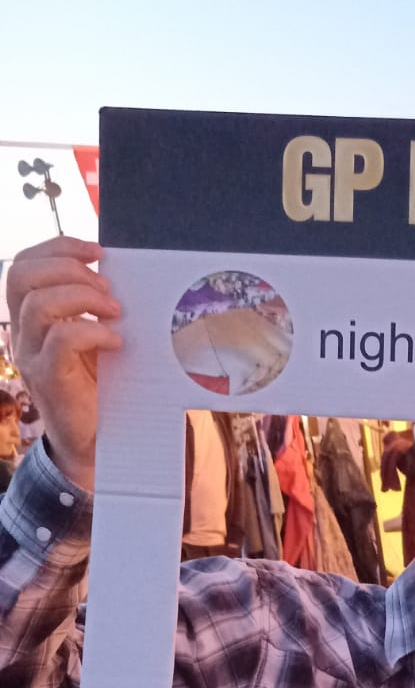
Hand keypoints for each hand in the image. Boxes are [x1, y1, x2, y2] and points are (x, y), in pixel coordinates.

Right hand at [5, 236, 121, 490]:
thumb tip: (118, 272)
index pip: (25, 265)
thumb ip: (94, 306)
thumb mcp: (95, 335)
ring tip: (114, 311)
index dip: (58, 248)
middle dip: (69, 268)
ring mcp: (30, 355)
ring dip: (83, 297)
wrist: (98, 439)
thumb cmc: (101, 385)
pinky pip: (61, 338)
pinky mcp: (47, 378)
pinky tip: (116, 340)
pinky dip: (93, 330)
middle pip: (23, 275)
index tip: (97, 252)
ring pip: (39, 303)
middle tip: (107, 288)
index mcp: (30, 316)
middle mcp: (22, 333)